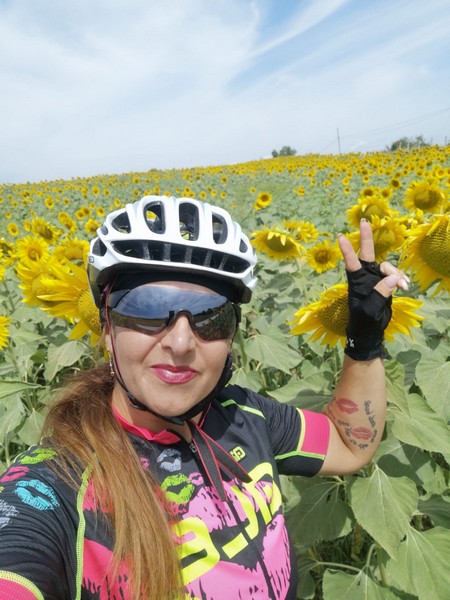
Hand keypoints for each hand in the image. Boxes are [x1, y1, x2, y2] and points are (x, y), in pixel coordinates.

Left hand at [337, 220, 409, 359]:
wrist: (370, 330)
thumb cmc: (363, 320)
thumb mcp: (370, 309)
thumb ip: (381, 293)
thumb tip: (393, 279)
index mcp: (356, 281)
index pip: (350, 262)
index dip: (347, 250)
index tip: (340, 236)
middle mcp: (365, 276)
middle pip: (367, 253)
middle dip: (366, 237)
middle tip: (364, 221)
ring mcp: (376, 278)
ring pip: (387, 267)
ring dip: (396, 273)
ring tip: (404, 286)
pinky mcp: (385, 283)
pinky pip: (395, 275)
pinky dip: (400, 279)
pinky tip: (405, 287)